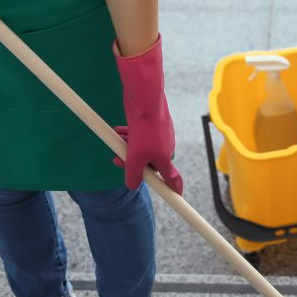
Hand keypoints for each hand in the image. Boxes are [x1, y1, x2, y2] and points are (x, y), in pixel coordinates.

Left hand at [112, 35, 183, 194]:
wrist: (145, 100)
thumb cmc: (144, 131)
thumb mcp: (134, 158)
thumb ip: (133, 175)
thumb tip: (132, 185)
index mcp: (165, 159)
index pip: (172, 178)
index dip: (174, 188)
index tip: (178, 195)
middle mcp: (166, 148)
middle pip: (149, 162)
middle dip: (133, 162)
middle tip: (118, 159)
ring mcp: (161, 134)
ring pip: (143, 147)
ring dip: (129, 147)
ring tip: (117, 139)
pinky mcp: (154, 123)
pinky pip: (142, 135)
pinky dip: (131, 135)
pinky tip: (119, 130)